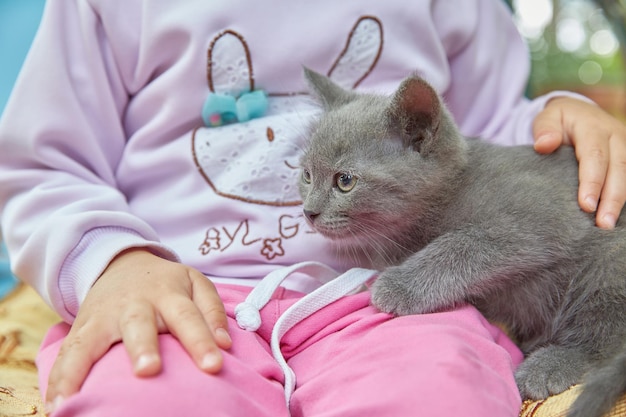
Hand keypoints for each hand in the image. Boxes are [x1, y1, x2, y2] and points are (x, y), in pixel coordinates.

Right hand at [45, 248, 230, 408]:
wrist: (121, 263)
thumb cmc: (166, 283)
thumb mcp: (195, 283)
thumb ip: (212, 310)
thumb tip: (226, 345)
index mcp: (168, 293)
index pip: (188, 317)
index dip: (201, 341)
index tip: (214, 365)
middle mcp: (134, 304)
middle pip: (138, 324)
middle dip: (142, 346)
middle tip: (148, 370)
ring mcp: (103, 317)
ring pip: (92, 340)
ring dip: (83, 368)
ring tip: (76, 399)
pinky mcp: (81, 328)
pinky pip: (67, 354)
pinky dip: (60, 379)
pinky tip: (58, 404)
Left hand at [533, 96, 625, 228]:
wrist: (578, 112)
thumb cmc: (559, 120)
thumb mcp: (548, 117)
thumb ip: (545, 129)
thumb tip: (544, 145)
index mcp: (594, 127)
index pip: (595, 156)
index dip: (592, 181)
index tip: (586, 205)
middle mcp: (615, 137)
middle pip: (618, 169)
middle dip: (611, 199)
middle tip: (602, 224)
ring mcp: (625, 147)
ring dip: (620, 202)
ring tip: (608, 226)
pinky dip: (623, 197)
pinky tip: (616, 216)